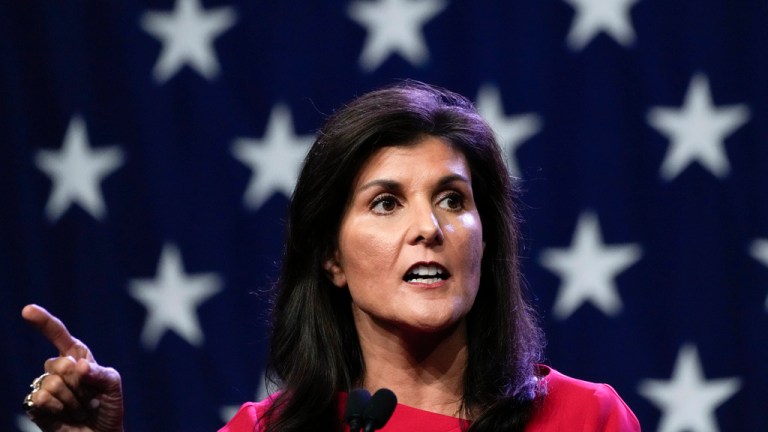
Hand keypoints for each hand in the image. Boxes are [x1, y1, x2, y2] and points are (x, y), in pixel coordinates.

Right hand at [21, 304, 123, 431]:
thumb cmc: (108, 407)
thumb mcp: (113, 384)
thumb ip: (99, 372)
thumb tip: (79, 366)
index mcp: (77, 356)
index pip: (58, 335)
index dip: (43, 322)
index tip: (27, 310)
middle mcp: (59, 369)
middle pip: (58, 363)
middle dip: (78, 382)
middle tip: (89, 396)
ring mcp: (46, 387)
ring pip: (51, 383)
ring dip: (71, 400)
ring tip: (79, 408)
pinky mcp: (36, 407)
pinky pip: (38, 399)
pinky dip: (55, 408)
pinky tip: (63, 416)